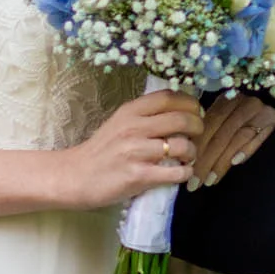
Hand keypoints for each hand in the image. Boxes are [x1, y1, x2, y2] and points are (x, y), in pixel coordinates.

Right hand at [57, 90, 203, 209]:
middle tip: (198, 135)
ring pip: (182, 146)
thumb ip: (145, 116)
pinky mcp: (139, 176)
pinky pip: (176, 173)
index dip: (190, 103)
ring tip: (188, 157)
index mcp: (130, 111)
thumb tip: (180, 111)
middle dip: (198, 127)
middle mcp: (134, 128)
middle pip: (181, 119)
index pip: (169, 97)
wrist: (75, 176)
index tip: (196, 112)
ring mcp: (136, 152)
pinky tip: (181, 173)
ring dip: (192, 153)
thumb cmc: (101, 150)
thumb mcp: (119, 123)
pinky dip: (185, 173)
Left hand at [188, 93, 274, 189]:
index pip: (207, 128)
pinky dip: (246, 150)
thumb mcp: (229, 108)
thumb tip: (193, 153)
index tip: (185, 168)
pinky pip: (257, 137)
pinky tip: (235, 164)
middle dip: (204, 162)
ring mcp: (256, 112)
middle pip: (219, 136)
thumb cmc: (248, 104)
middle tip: (194, 184)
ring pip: (235, 139)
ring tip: (210, 181)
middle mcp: (239, 106)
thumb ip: (213, 125)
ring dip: (221, 162)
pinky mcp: (272, 119)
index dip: (196, 149)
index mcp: (225, 102)